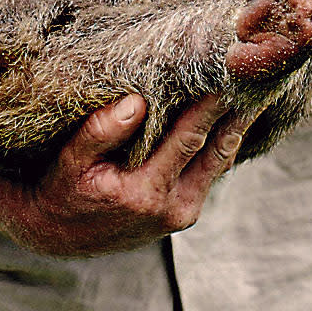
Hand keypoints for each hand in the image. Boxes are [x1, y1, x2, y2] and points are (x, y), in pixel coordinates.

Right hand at [0, 93, 250, 256]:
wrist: (57, 235)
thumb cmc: (61, 189)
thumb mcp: (70, 160)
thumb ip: (100, 131)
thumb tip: (136, 102)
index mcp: (144, 192)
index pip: (189, 139)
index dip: (211, 105)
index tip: (228, 74)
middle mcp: (171, 208)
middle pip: (216, 150)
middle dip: (234, 112)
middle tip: (254, 76)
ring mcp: (181, 214)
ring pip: (219, 162)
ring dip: (235, 127)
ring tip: (253, 91)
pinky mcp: (184, 215)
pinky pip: (211, 173)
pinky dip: (223, 144)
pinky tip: (231, 117)